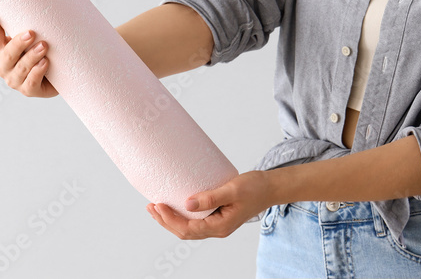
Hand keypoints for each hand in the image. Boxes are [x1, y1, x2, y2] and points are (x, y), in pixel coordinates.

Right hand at [0, 10, 58, 97]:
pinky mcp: (28, 90)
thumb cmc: (42, 51)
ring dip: (32, 56)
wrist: (57, 76)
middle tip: (31, 33)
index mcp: (1, 49)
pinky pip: (31, 82)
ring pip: (21, 68)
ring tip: (44, 46)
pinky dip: (37, 72)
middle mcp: (4, 65)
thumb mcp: (33, 38)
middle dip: (18, 44)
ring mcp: (15, 80)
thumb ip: (28, 24)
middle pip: (7, 54)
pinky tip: (44, 63)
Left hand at [146, 170, 273, 239]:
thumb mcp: (232, 190)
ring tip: (156, 207)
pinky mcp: (217, 217)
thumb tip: (187, 203)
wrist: (270, 188)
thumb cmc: (254, 188)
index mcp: (220, 226)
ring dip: (171, 219)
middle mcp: (217, 229)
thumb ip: (210, 197)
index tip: (157, 205)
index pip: (188, 228)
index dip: (169, 219)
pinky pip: (195, 221)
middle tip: (150, 206)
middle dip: (165, 221)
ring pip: (188, 228)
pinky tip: (175, 206)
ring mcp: (217, 224)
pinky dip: (181, 216)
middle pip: (184, 232)